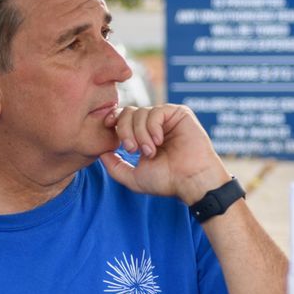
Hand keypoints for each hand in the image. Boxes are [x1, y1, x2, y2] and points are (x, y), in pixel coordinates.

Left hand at [99, 104, 229, 204]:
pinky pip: (156, 111)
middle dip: (124, 130)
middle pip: (128, 112)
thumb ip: (115, 167)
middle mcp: (155, 125)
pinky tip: (159, 142)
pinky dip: (153, 128)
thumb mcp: (134, 177)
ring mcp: (167, 118)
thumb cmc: (167, 181)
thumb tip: (101, 153)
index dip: (114, 119)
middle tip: (131, 149)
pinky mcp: (180, 113)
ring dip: (141, 134)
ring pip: (140, 112)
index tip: (108, 126)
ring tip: (150, 152)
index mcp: (144, 135)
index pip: (123, 118)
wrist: (191, 181)